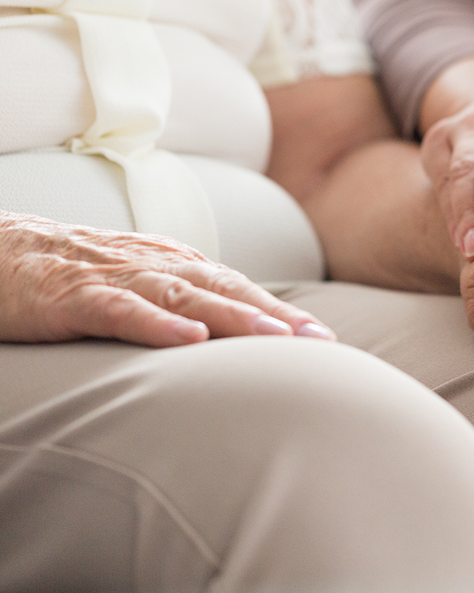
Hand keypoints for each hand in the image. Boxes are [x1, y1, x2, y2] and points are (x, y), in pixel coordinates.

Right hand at [0, 211, 335, 346]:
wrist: (2, 251)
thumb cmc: (78, 275)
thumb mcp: (141, 286)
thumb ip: (185, 302)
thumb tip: (236, 333)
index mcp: (174, 264)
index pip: (238, 287)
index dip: (281, 311)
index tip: (323, 337)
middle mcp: (156, 266)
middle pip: (224, 288)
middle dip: (275, 314)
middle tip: (318, 340)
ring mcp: (117, 278)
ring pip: (184, 296)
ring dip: (232, 316)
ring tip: (274, 338)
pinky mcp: (75, 297)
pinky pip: (121, 310)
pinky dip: (157, 324)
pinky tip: (189, 340)